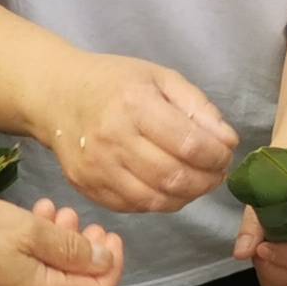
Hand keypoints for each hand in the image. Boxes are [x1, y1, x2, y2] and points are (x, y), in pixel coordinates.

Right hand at [0, 191, 123, 285]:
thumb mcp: (29, 231)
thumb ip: (71, 250)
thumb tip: (104, 262)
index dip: (111, 264)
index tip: (110, 236)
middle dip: (90, 254)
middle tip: (89, 225)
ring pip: (54, 278)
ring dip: (64, 246)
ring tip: (59, 213)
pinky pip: (31, 274)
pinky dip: (41, 250)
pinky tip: (33, 221)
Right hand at [43, 52, 237, 211]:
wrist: (58, 96)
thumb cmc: (115, 83)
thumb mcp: (161, 78)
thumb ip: (198, 108)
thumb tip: (228, 141)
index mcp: (134, 104)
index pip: (189, 144)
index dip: (217, 156)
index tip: (225, 153)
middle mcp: (113, 139)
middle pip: (174, 177)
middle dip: (207, 180)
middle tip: (217, 172)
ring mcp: (98, 168)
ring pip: (156, 200)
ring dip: (187, 196)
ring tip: (197, 181)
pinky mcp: (88, 187)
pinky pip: (135, 207)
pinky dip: (160, 202)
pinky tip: (169, 187)